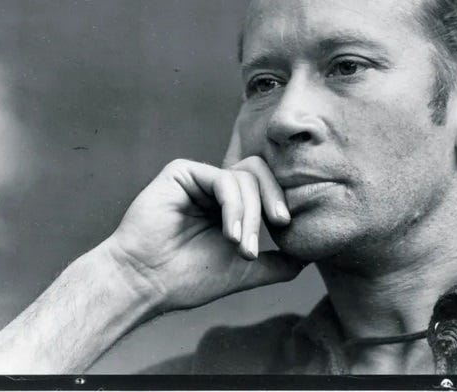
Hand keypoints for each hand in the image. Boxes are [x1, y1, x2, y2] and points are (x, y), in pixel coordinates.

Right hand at [104, 155, 305, 313]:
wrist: (148, 284)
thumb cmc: (190, 278)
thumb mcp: (245, 270)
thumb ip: (277, 262)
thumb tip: (309, 258)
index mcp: (230, 205)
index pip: (266, 187)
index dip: (282, 200)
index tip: (291, 226)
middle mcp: (216, 188)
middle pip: (261, 174)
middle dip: (274, 200)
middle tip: (281, 226)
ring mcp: (200, 178)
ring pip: (246, 177)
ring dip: (251, 214)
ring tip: (242, 246)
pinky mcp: (183, 172)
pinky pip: (224, 179)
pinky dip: (234, 207)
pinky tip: (230, 234)